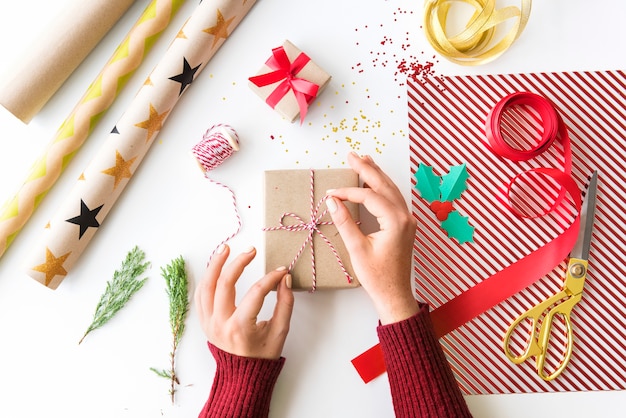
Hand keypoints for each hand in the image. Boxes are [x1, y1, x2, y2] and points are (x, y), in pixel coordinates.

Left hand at [195, 245, 293, 358]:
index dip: (271, 278)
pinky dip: (207, 279)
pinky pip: (200, 295)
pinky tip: (216, 267)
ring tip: (225, 249)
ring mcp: (208, 323)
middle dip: (239, 263)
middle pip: (224, 284)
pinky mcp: (203, 321)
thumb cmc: (263, 354)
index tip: (282, 270)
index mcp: (241, 328)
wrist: (243, 375)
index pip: (256, 293)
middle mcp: (220, 324)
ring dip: (215, 265)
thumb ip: (285, 303)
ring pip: (206, 286)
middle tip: (251, 251)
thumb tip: (285, 278)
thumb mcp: (280, 331)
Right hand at [326, 152, 418, 324]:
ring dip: (376, 174)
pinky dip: (382, 187)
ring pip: (391, 190)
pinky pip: (393, 199)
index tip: (331, 192)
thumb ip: (345, 222)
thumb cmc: (377, 277)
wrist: (395, 295)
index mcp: (396, 222)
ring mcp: (407, 221)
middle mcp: (405, 217)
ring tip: (363, 160)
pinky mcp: (404, 225)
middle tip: (351, 155)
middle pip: (384, 185)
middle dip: (367, 169)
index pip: (369, 196)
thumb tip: (333, 201)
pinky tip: (375, 181)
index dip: (348, 192)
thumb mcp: (357, 249)